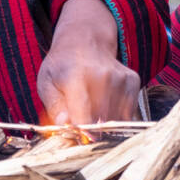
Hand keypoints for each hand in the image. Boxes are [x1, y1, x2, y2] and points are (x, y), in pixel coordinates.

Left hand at [36, 0, 139, 123]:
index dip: (80, 135)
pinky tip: (104, 105)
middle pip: (101, 123)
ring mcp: (121, 79)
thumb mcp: (46, 84)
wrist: (84, 40)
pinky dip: (116, 116)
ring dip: (103, 125)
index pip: (84, 118)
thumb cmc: (62, 66)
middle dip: (90, 132)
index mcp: (76, 77)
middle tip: (79, 125)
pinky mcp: (133, 81)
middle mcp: (103, 77)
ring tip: (90, 111)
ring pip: (116, 121)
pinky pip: (127, 113)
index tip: (75, 139)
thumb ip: (55, 107)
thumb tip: (65, 127)